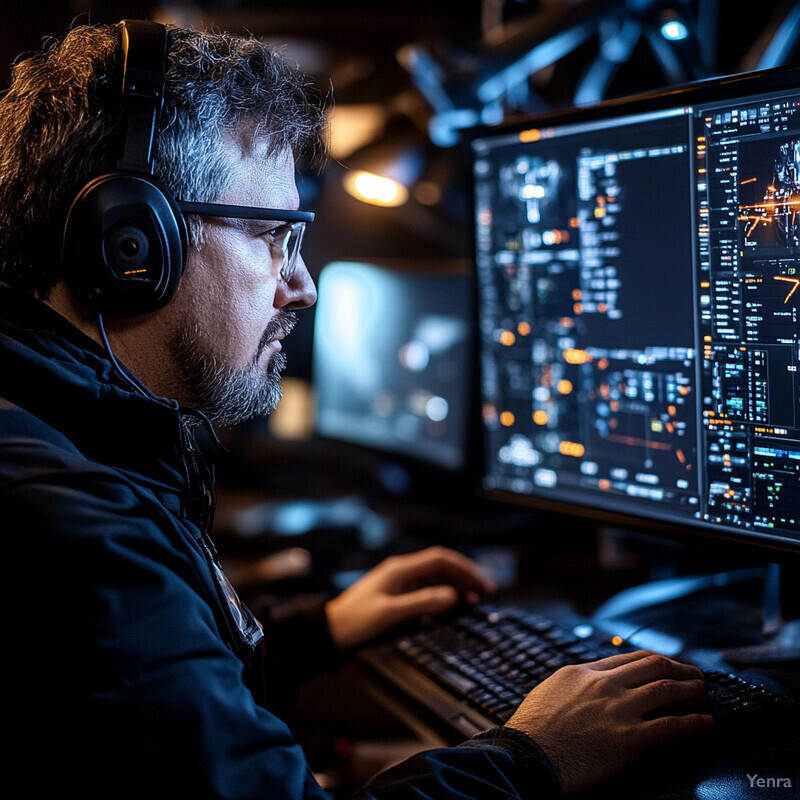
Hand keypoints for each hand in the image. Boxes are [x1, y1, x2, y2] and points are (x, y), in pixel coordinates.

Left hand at [325, 546, 495, 649]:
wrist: (328, 630)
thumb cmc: (355, 621)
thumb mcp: (389, 613)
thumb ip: (421, 603)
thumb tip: (452, 596)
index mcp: (400, 569)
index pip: (440, 559)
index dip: (464, 568)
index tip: (483, 583)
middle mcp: (401, 571)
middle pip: (440, 566)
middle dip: (465, 576)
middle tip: (487, 592)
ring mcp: (398, 583)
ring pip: (434, 578)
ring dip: (456, 586)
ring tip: (475, 599)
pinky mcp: (395, 595)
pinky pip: (425, 589)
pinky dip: (442, 595)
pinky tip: (451, 607)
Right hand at [505, 650, 713, 794]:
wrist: (526, 756)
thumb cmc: (531, 732)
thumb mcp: (549, 693)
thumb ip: (573, 687)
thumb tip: (584, 691)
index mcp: (582, 672)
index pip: (627, 658)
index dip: (652, 660)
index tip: (664, 664)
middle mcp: (604, 684)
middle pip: (652, 666)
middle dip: (677, 668)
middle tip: (692, 674)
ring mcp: (619, 709)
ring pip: (666, 690)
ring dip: (690, 689)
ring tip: (703, 691)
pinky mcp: (631, 738)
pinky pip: (673, 727)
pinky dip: (695, 724)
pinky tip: (706, 723)